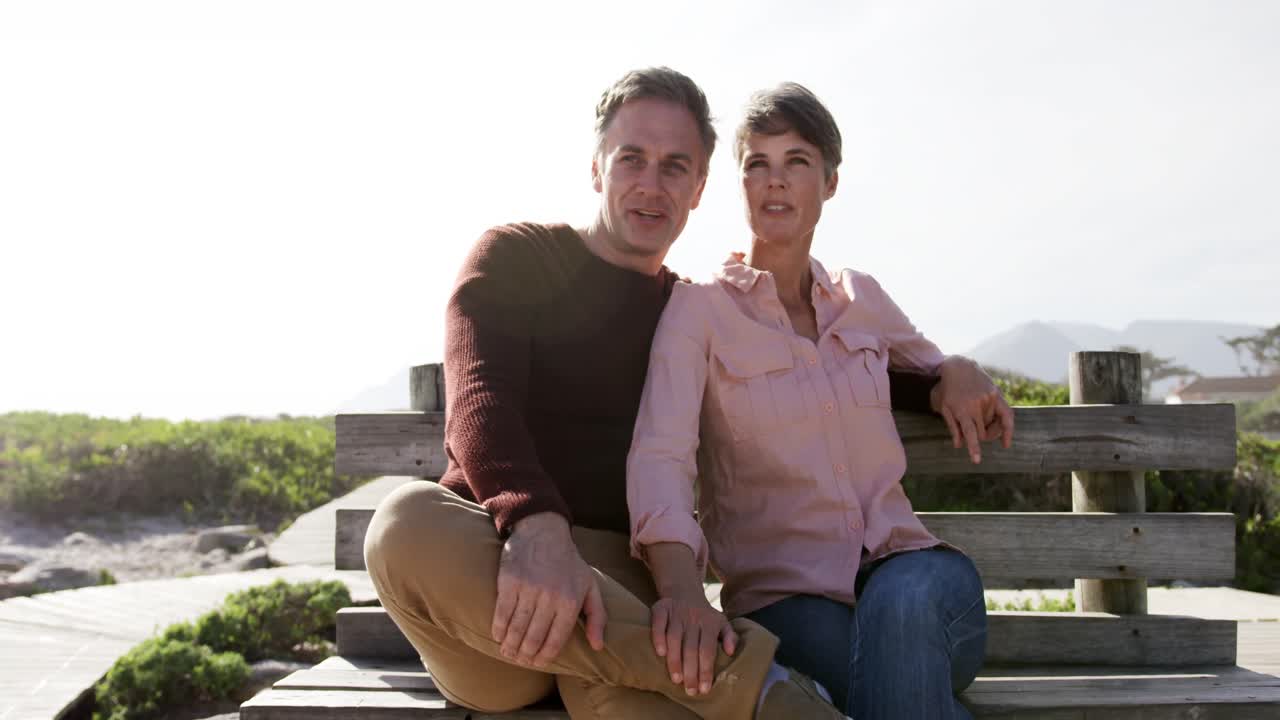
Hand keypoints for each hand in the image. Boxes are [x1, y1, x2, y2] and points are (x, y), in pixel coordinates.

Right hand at [492, 512, 605, 667]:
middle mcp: (550, 597)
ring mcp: (528, 589)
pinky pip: (502, 614)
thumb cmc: (568, 562)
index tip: (538, 663)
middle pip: (533, 638)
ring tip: (508, 652)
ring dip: (510, 646)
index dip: (545, 657)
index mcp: (570, 601)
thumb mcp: (590, 586)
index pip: (556, 640)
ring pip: (516, 629)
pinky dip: (498, 629)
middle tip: (521, 660)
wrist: (543, 531)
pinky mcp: (509, 582)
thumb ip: (597, 616)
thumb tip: (598, 646)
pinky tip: (498, 636)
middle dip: (526, 655)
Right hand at [651, 590, 736, 695]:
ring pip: (674, 638)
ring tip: (676, 679)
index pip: (708, 650)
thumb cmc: (704, 615)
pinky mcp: (661, 607)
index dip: (706, 670)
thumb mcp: (721, 621)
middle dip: (691, 671)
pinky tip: (660, 653)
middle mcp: (693, 617)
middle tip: (690, 690)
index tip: (704, 689)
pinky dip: (658, 637)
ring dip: (675, 660)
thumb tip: (731, 652)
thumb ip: (729, 636)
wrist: (684, 590)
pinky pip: (659, 623)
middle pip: (691, 648)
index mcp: (710, 622)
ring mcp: (676, 612)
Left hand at [930, 356, 1014, 462]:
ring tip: (980, 419)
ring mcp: (989, 399)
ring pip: (994, 425)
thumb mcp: (945, 408)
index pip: (970, 433)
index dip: (973, 447)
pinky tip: (1006, 442)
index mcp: (962, 410)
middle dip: (980, 437)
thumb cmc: (949, 391)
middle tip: (974, 431)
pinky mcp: (997, 394)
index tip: (977, 460)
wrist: (959, 367)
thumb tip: (958, 446)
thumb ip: (953, 428)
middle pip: (984, 433)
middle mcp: (977, 405)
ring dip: (989, 428)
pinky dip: (1007, 428)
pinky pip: (1007, 415)